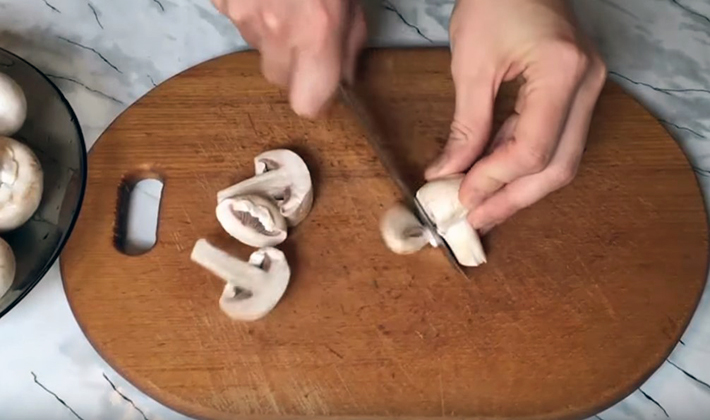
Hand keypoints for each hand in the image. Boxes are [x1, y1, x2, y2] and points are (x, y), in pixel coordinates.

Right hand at [212, 0, 366, 117]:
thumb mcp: (352, 1)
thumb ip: (350, 43)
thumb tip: (344, 76)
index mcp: (317, 32)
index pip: (307, 105)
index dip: (316, 100)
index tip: (323, 88)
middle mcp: (276, 30)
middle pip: (278, 79)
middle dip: (292, 66)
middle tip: (305, 34)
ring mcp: (241, 14)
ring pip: (257, 47)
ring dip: (270, 35)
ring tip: (285, 0)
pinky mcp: (220, 0)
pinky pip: (237, 20)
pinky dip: (250, 10)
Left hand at [425, 0, 606, 232]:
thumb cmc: (493, 0)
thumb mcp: (471, 65)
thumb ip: (466, 126)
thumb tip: (447, 173)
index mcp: (563, 72)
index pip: (533, 149)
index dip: (495, 180)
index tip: (462, 199)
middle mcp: (587, 85)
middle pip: (557, 165)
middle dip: (513, 198)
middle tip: (477, 220)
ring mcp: (587, 89)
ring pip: (559, 159)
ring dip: (518, 186)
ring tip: (482, 207)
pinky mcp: (575, 91)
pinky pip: (552, 139)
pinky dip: (519, 161)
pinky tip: (491, 177)